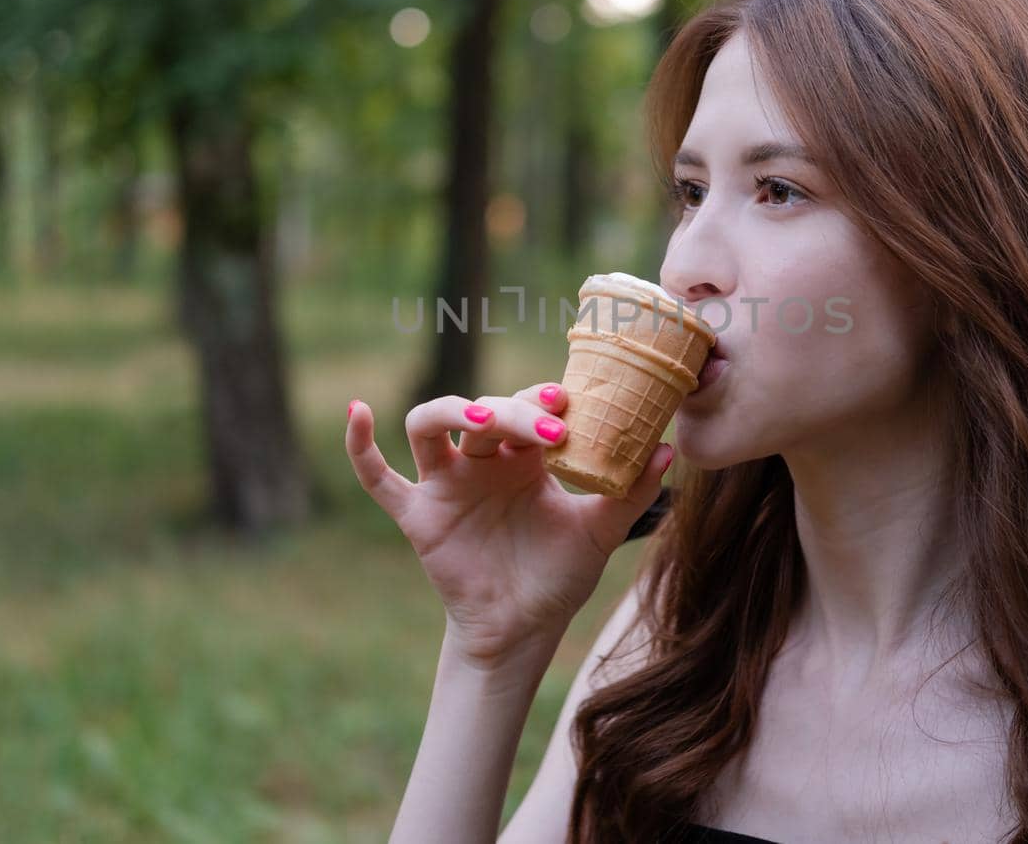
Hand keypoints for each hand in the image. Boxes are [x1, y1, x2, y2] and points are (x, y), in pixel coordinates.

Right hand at [345, 383, 672, 667]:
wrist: (524, 630)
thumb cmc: (558, 576)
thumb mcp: (599, 533)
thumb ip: (629, 491)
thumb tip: (669, 450)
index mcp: (524, 456)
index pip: (524, 405)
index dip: (539, 398)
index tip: (567, 402)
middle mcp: (482, 461)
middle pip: (481, 409)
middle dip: (512, 409)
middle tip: (548, 426)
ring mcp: (446, 484)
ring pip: (429, 424)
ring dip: (449, 409)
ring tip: (481, 415)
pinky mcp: (419, 515)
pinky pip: (379, 479)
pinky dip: (361, 447)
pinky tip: (358, 413)